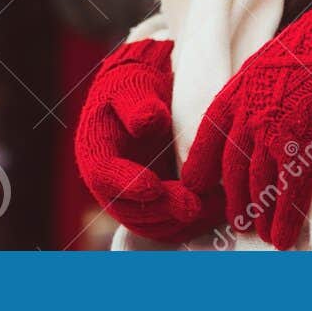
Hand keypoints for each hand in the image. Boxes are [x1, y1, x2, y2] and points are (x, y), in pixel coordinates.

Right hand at [75, 38, 223, 242]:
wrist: (142, 96)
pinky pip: (168, 225)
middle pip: (128, 210)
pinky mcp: (154, 203)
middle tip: (194, 206)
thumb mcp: (132, 87)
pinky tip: (216, 212)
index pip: (105, 175)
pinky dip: (190, 224)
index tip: (153, 186)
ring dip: (180, 223)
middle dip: (162, 210)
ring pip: (150, 225)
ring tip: (213, 210)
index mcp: (94, 151)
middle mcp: (109, 183)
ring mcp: (131, 197)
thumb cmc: (134, 86)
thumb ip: (137, 105)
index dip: (128, 184)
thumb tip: (146, 122)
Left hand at [181, 0, 311, 248]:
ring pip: (259, 185)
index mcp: (235, 93)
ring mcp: (272, 133)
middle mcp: (247, 116)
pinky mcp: (299, 146)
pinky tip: (283, 237)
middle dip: (234, 200)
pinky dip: (286, 218)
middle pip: (233, 169)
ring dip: (260, 214)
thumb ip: (256, 96)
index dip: (200, 164)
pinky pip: (288, 191)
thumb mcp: (271, 65)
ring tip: (262, 234)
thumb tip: (254, 122)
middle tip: (236, 222)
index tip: (195, 185)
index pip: (208, 137)